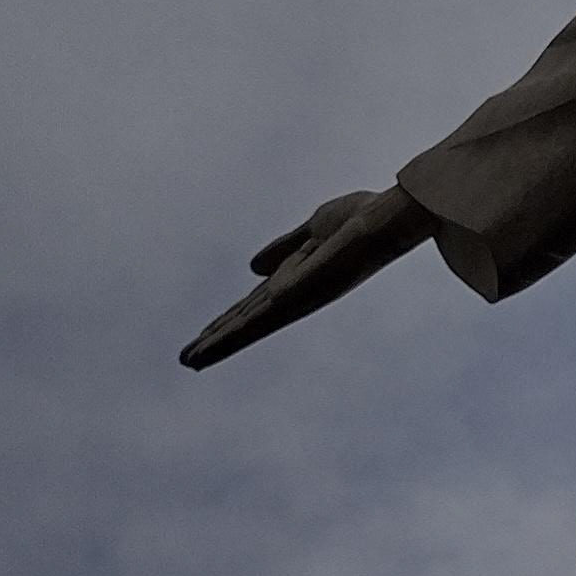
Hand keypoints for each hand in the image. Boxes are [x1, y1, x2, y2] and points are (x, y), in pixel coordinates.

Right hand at [181, 183, 427, 369]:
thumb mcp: (315, 229)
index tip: (202, 338)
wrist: (390, 215)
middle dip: (218, 340)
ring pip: (252, 325)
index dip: (228, 321)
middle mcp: (297, 294)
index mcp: (297, 280)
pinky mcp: (302, 291)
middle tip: (185, 359)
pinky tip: (219, 339)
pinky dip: (239, 330)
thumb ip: (286, 247)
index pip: (256, 306)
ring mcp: (300, 295)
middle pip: (250, 322)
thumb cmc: (363, 218)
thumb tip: (253, 268)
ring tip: (189, 359)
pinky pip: (265, 315)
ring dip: (220, 342)